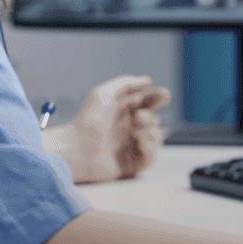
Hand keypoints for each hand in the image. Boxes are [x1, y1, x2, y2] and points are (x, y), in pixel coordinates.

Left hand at [42, 75, 170, 183]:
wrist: (78, 149)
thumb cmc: (89, 121)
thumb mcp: (104, 94)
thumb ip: (125, 83)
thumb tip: (146, 80)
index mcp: (122, 111)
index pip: (146, 102)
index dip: (157, 97)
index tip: (164, 95)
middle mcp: (127, 127)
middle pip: (152, 119)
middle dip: (149, 117)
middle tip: (139, 118)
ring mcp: (130, 145)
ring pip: (156, 136)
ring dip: (152, 132)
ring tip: (138, 133)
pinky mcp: (132, 162)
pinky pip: (151, 156)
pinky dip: (150, 148)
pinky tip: (141, 143)